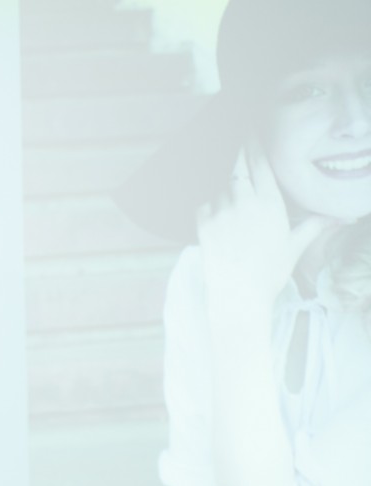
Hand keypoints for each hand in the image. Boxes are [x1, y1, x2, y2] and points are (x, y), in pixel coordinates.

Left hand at [197, 145, 336, 315]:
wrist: (239, 297)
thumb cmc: (269, 272)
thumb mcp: (295, 246)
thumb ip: (315, 225)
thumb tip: (344, 216)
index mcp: (269, 203)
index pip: (259, 163)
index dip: (253, 143)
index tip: (249, 130)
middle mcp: (243, 202)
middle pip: (236, 163)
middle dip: (235, 147)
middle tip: (231, 133)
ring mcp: (220, 212)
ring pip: (216, 179)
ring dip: (218, 167)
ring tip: (215, 153)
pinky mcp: (202, 224)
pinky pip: (200, 198)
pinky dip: (202, 189)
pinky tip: (200, 181)